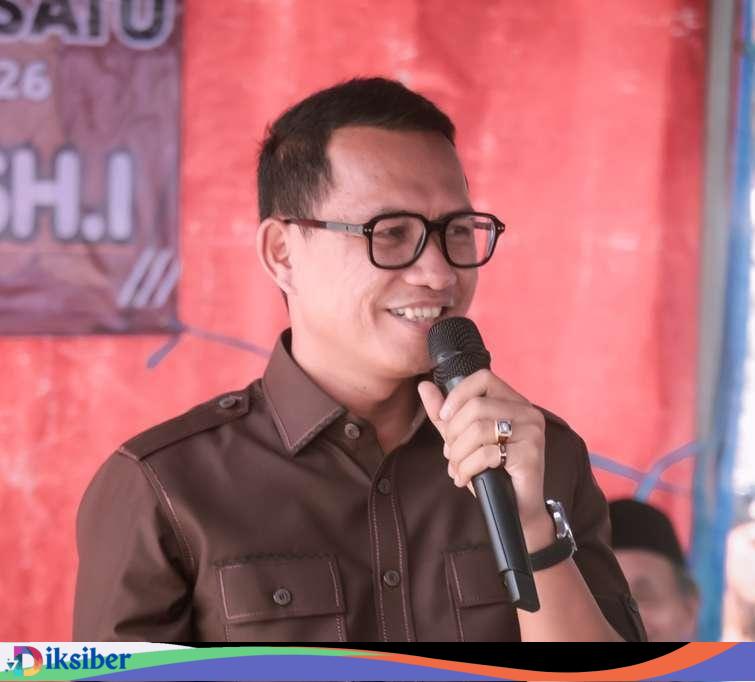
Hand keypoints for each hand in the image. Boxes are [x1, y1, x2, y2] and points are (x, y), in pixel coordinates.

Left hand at [418, 369, 547, 530]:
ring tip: (456, 468)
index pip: (483, 378)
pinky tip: (464, 479)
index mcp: (514, 402)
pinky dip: (468, 468)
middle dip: (453, 432)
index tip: (444, 417)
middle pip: (476, 405)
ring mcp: (532, 432)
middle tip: (450, 453)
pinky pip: (487, 454)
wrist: (516, 509)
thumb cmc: (492, 471)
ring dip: (458, 453)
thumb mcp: (463, 438)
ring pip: (479, 429)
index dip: (457, 395)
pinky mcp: (530, 455)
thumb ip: (445, 413)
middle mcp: (527, 413)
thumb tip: (424, 386)